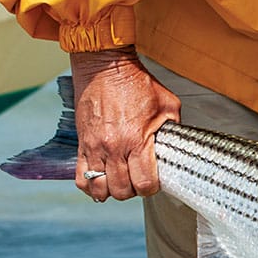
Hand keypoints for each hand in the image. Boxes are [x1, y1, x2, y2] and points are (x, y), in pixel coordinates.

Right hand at [70, 47, 180, 201]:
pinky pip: (80, 178)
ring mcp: (95, 148)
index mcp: (137, 140)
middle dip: (133, 190)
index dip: (152, 187)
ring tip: (120, 181)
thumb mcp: (168, 105)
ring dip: (112, 190)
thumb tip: (178, 146)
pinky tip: (101, 181)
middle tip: (138, 179)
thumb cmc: (137, 83)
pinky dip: (90, 186)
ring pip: (100, 188)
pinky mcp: (81, 144)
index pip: (145, 183)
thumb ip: (173, 129)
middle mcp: (114, 148)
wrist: (106, 66)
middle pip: (122, 190)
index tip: (154, 180)